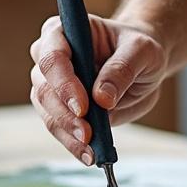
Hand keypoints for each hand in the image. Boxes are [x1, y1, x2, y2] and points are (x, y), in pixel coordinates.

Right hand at [30, 14, 167, 164]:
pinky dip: (73, 144)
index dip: (64, 83)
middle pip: (44, 89)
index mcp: (62, 32)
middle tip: (88, 134)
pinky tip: (90, 155)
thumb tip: (102, 98)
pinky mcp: (60, 109)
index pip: (52, 56)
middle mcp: (49, 57)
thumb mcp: (141, 51)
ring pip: (47, 113)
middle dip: (65, 115)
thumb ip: (122, 69)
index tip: (84, 106)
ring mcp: (51, 85)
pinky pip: (59, 128)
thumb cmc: (138, 48)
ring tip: (91, 151)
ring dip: (67, 134)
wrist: (141, 64)